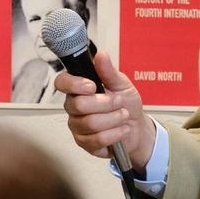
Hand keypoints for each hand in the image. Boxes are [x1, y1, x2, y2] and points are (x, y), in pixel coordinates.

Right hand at [56, 49, 156, 167]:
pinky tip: (121, 130)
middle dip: (105, 104)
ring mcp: (77, 126)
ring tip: (123, 116)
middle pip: (78, 105)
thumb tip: (101, 55)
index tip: (92, 86)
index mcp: (79, 89)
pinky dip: (115, 134)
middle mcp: (74, 107)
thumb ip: (109, 71)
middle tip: (119, 102)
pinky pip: (96, 140)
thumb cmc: (127, 104)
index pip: (62, 82)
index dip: (73, 84)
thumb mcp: (122, 84)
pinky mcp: (85, 143)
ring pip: (90, 123)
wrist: (137, 128)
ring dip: (113, 119)